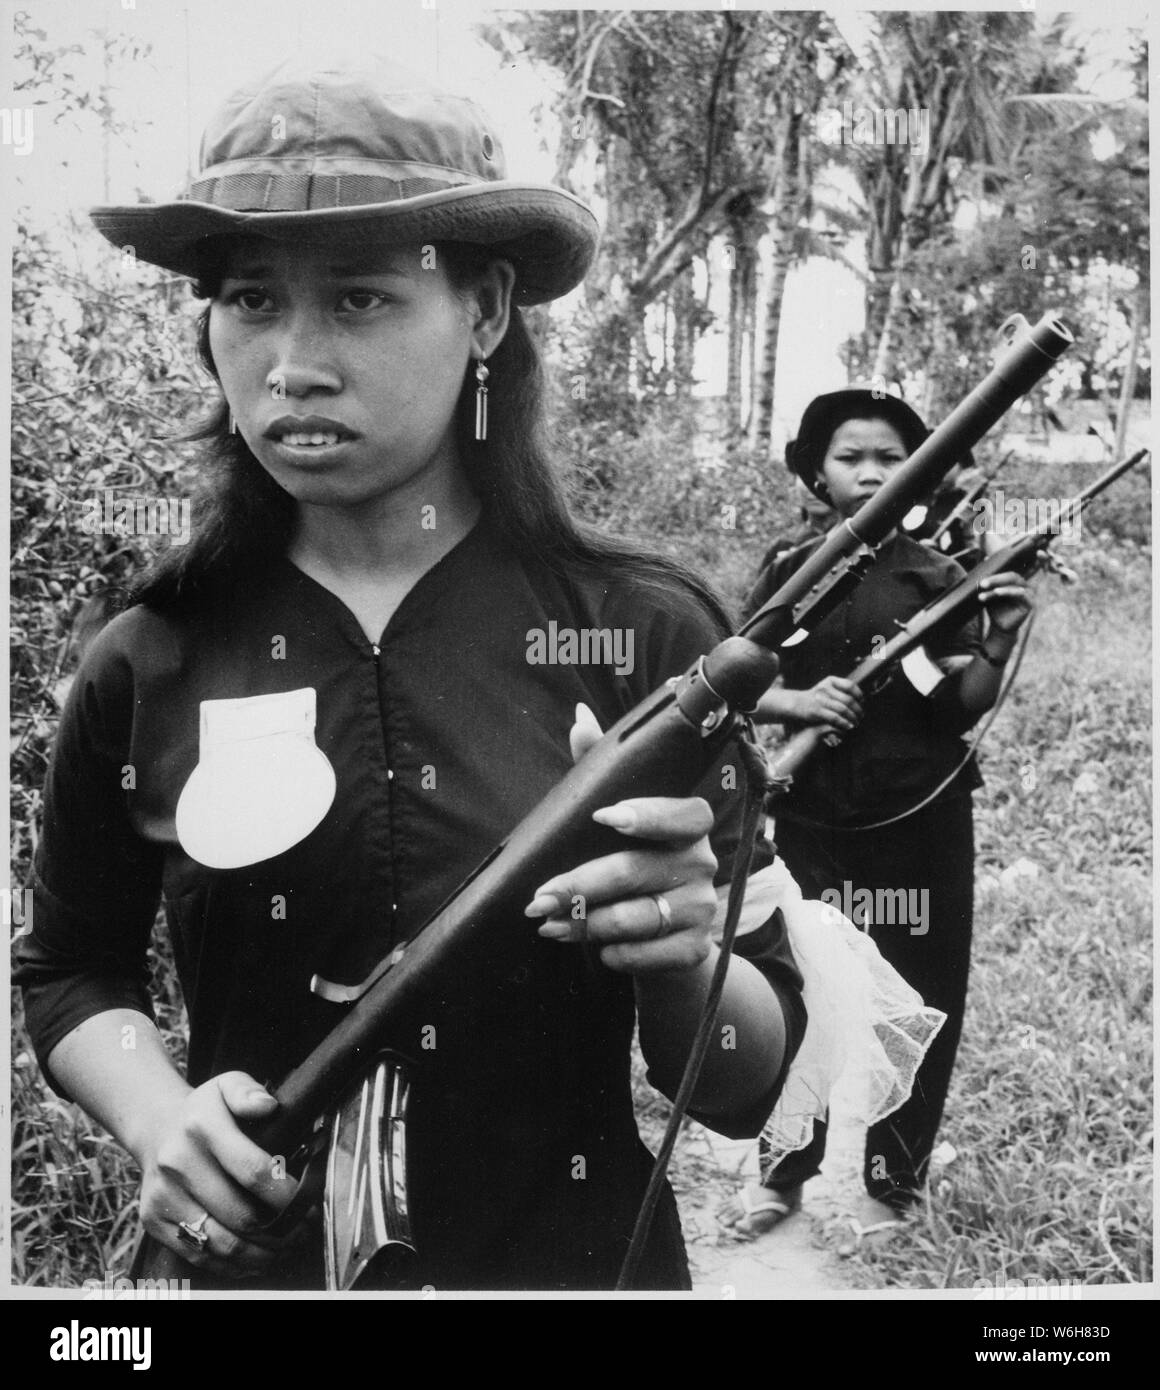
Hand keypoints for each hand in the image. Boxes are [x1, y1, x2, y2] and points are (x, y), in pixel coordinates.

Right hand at [137, 1072, 305, 1276]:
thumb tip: (268, 1106)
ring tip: (285, 1247)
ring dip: (260, 1253)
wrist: (155, 1129)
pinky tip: (255, 1259)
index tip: (308, 1200)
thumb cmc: (206, 1111)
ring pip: (220, 1242)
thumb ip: (248, 1091)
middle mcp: (178, 1163)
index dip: (285, 1193)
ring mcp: (163, 1196)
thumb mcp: (227, 1085)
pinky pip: (198, 1256)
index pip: (252, 1170)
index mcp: (201, 1127)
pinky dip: (232, 1265)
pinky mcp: (154, 1222)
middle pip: (240, 1213)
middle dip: (280, 1227)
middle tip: (304, 1228)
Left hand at [523, 704, 718, 974]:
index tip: (604, 817)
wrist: (669, 937)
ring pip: (636, 917)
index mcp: (690, 823)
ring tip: (549, 925)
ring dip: (586, 924)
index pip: (678, 814)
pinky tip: (597, 951)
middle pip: (636, 871)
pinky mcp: (696, 948)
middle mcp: (703, 863)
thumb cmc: (636, 864)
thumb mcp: (618, 817)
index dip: (645, 814)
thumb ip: (600, 768)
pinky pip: (648, 954)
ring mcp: (702, 908)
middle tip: (538, 898)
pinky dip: (616, 954)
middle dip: (580, 885)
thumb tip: (580, 716)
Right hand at [791, 676, 863, 732]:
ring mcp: (821, 699)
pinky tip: (848, 726)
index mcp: (830, 681)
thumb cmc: (815, 698)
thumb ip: (840, 690)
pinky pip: (835, 718)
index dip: (859, 694)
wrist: (795, 704)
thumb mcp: (826, 688)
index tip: (862, 702)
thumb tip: (859, 697)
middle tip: (861, 716)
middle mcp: (825, 688)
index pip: (850, 685)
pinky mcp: (817, 711)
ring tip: (856, 723)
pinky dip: (844, 723)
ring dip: (852, 718)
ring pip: (843, 710)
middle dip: (857, 710)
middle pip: (848, 699)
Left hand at [978, 570, 1032, 635]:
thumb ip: (988, 587)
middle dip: (995, 579)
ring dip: (998, 588)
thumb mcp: (990, 597)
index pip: (1005, 575)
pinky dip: (1008, 591)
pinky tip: (997, 592)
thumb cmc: (996, 611)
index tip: (980, 580)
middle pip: (1011, 576)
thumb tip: (980, 573)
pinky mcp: (1030, 602)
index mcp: (1016, 582)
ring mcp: (1029, 593)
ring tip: (985, 591)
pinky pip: (1020, 594)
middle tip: (982, 584)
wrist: (1001, 628)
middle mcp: (1024, 586)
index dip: (993, 576)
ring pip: (1013, 585)